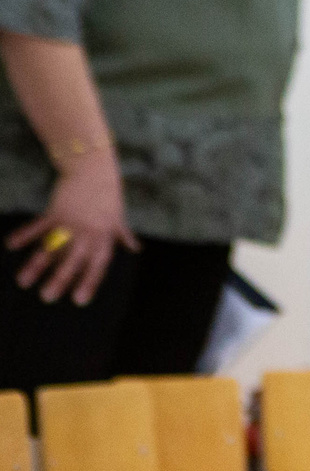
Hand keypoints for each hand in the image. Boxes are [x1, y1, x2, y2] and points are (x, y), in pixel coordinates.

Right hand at [9, 156, 138, 304]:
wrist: (94, 169)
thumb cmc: (108, 195)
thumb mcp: (119, 216)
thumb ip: (123, 235)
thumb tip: (135, 249)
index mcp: (105, 236)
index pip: (99, 264)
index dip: (90, 282)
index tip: (79, 300)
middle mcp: (89, 231)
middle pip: (73, 259)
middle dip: (60, 279)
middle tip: (47, 298)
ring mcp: (71, 221)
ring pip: (52, 247)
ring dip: (37, 265)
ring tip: (23, 282)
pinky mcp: (56, 210)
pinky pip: (39, 226)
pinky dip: (25, 235)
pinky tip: (11, 245)